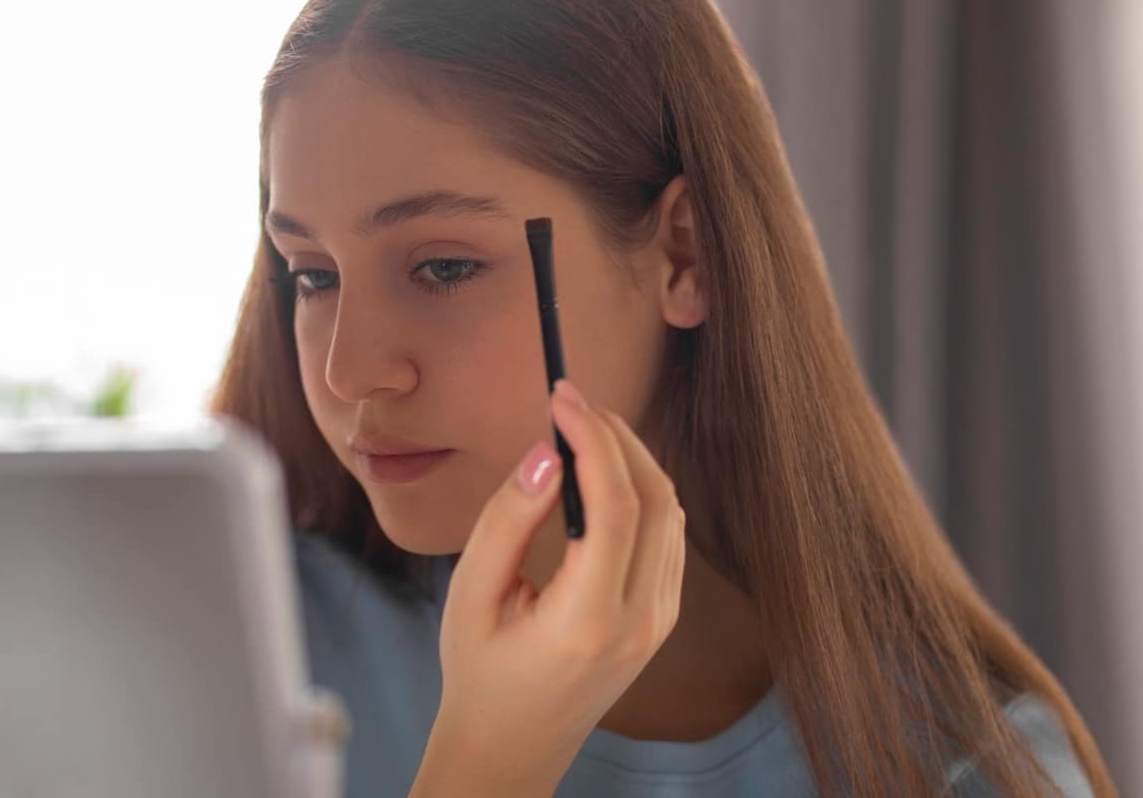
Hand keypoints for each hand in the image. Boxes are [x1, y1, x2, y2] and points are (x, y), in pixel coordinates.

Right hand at [414, 378, 686, 794]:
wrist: (512, 745)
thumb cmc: (480, 671)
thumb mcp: (471, 593)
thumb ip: (508, 520)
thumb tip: (545, 454)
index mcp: (588, 621)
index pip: (615, 505)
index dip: (593, 438)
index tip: (562, 397)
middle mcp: (639, 621)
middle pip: (656, 500)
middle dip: (618, 437)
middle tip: (572, 403)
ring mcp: (659, 622)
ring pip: (671, 513)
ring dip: (633, 459)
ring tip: (583, 429)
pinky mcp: (661, 617)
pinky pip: (668, 536)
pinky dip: (643, 491)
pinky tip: (603, 473)